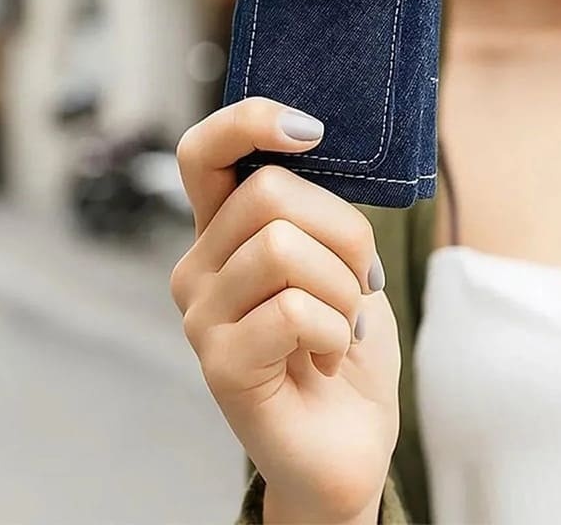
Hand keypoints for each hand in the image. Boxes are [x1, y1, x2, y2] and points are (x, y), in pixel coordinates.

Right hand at [171, 97, 400, 523]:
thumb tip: (311, 143)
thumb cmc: (344, 341)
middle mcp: (199, 265)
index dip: (249, 122)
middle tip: (360, 282)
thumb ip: (315, 209)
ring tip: (343, 325)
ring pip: (284, 249)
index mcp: (226, 230)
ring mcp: (201, 315)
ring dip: (344, 288)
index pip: (202, 151)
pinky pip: (293, 310)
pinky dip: (336, 331)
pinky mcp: (219, 364)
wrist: (347, 439)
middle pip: (269, 193)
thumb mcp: (340, 259)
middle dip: (344, 233)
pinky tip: (329, 356)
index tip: (311, 131)